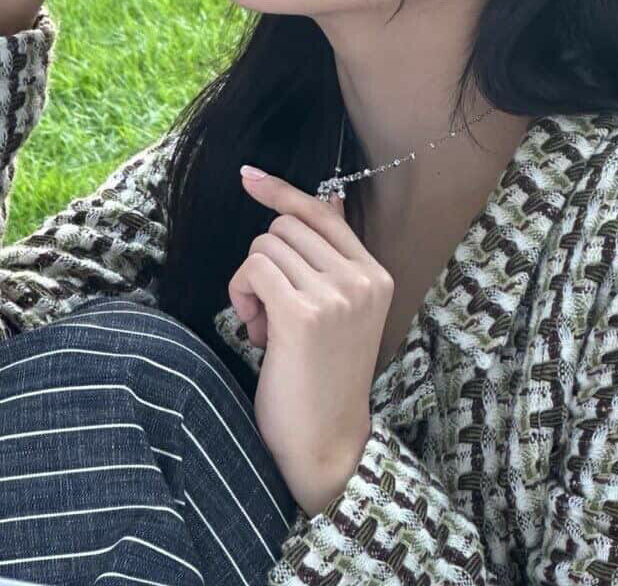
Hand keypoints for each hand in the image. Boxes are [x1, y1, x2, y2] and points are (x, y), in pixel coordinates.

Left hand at [229, 169, 394, 516]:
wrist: (323, 442)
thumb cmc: (323, 377)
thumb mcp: (340, 310)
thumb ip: (332, 257)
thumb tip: (327, 198)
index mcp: (376, 274)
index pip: (323, 212)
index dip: (282, 192)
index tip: (249, 176)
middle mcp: (363, 278)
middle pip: (286, 225)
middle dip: (263, 259)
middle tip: (267, 309)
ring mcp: (337, 294)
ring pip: (266, 244)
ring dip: (249, 281)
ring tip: (263, 325)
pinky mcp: (305, 313)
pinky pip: (254, 268)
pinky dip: (241, 293)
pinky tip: (255, 329)